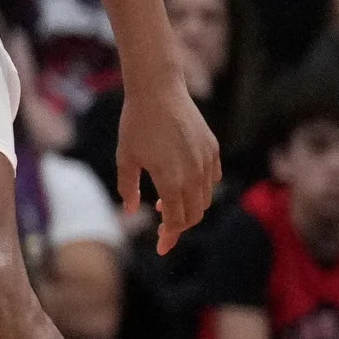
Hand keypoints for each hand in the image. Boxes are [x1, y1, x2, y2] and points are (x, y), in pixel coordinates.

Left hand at [115, 75, 220, 253]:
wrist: (158, 91)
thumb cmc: (136, 124)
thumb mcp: (125, 158)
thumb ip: (128, 188)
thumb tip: (131, 211)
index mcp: (170, 180)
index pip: (176, 221)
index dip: (169, 236)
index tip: (161, 247)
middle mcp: (193, 174)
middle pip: (194, 214)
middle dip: (180, 227)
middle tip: (163, 229)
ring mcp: (206, 161)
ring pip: (205, 199)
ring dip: (189, 208)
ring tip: (167, 204)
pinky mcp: (212, 149)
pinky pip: (212, 179)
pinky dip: (201, 190)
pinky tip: (184, 186)